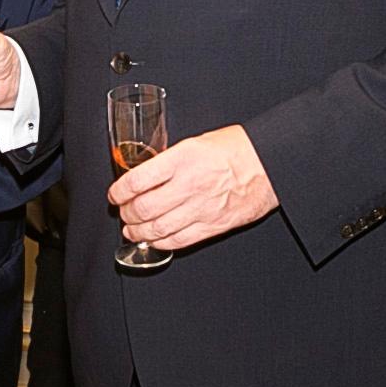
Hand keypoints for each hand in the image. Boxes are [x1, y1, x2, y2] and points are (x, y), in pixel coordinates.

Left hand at [109, 124, 277, 249]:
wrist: (271, 163)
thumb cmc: (236, 149)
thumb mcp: (195, 143)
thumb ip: (169, 160)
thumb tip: (144, 175)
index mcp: (181, 159)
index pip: (136, 180)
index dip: (118, 192)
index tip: (115, 195)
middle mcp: (189, 185)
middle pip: (143, 208)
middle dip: (126, 214)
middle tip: (123, 212)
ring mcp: (202, 208)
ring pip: (157, 229)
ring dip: (138, 232)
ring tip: (132, 230)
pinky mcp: (214, 225)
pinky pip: (180, 240)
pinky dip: (161, 243)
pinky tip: (154, 240)